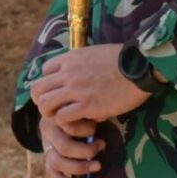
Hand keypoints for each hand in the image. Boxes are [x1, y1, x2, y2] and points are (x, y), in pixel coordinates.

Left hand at [30, 44, 149, 124]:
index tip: (60, 91)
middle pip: (37, 89)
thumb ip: (82, 66)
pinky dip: (66, 123)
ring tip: (62, 118)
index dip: (50, 83)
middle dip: (42, 101)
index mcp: (70, 58)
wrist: (139, 66)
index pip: (44, 71)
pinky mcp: (88, 105)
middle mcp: (68, 73)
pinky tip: (78, 123)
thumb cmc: (122, 59)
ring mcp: (76, 89)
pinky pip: (62, 117)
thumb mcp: (94, 53)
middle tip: (54, 109)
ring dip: (51, 114)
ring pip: (45, 104)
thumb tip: (80, 83)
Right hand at [40, 115, 102, 176]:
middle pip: (65, 147)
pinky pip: (52, 173)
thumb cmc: (76, 110)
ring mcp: (46, 146)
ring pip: (58, 162)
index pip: (69, 126)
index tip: (96, 127)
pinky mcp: (48, 159)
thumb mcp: (78, 107)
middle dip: (87, 151)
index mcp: (55, 116)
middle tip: (101, 145)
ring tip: (98, 165)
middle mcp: (48, 131)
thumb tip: (100, 117)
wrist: (58, 113)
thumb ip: (84, 112)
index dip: (86, 129)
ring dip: (80, 167)